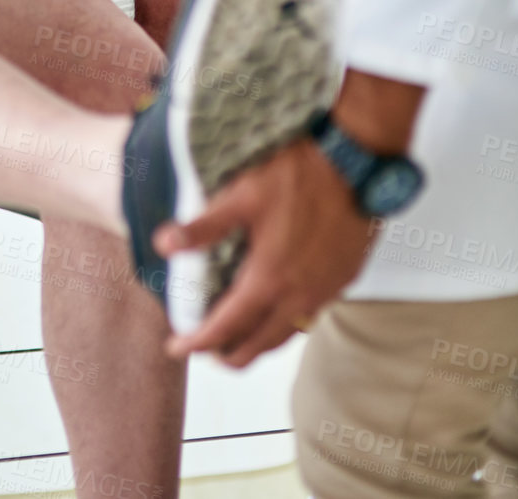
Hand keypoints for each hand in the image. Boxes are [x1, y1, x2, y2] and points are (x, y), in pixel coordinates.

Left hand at [154, 139, 378, 365]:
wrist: (354, 164)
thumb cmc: (298, 175)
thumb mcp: (242, 195)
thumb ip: (204, 227)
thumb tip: (163, 244)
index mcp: (269, 278)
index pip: (226, 326)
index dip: (198, 342)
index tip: (176, 347)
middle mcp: (299, 295)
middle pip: (258, 345)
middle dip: (227, 353)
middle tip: (205, 348)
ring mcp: (325, 292)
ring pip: (286, 335)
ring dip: (258, 343)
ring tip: (237, 336)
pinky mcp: (343, 280)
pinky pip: (310, 316)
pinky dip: (286, 323)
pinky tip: (277, 308)